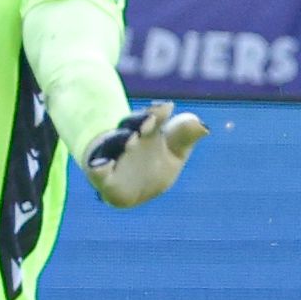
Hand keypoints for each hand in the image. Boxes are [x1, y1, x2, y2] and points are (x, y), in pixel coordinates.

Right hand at [85, 102, 213, 208]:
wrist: (130, 191)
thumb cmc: (153, 166)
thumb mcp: (174, 152)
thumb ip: (184, 138)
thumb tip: (203, 126)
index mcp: (146, 132)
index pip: (152, 117)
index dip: (158, 112)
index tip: (167, 108)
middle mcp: (128, 140)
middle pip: (131, 125)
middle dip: (140, 122)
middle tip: (150, 120)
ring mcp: (113, 157)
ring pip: (113, 144)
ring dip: (121, 140)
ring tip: (131, 139)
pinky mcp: (103, 178)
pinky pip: (96, 171)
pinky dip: (98, 167)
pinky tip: (102, 165)